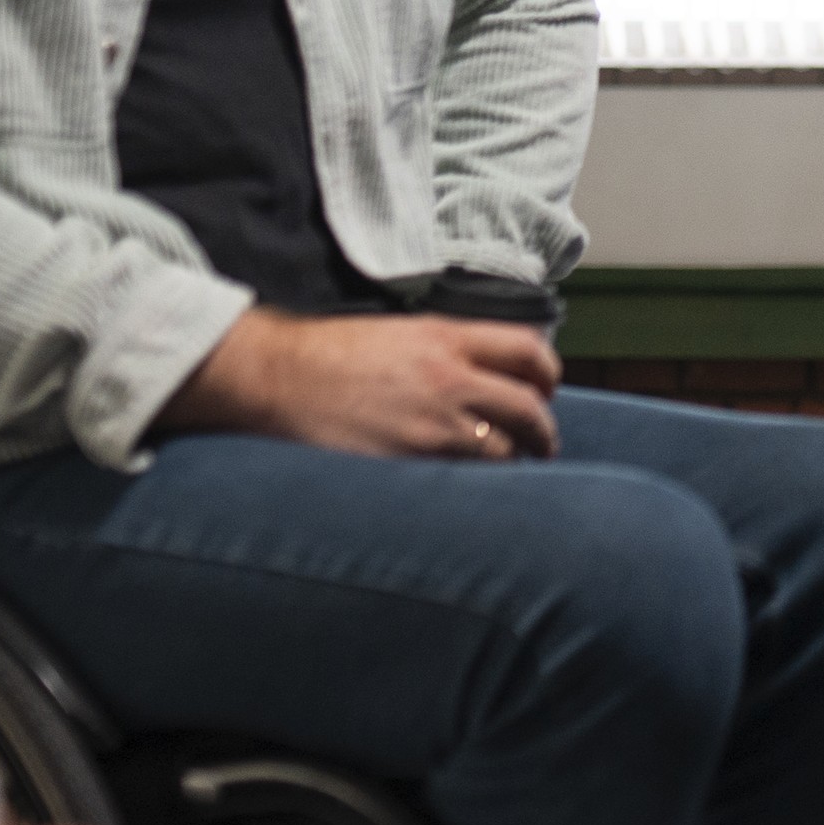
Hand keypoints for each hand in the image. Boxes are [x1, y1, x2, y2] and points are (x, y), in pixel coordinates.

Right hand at [154, 308, 558, 459]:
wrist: (276, 377)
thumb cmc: (329, 355)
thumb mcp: (399, 334)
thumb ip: (448, 351)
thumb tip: (484, 374)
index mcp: (447, 338)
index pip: (528, 349)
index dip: (547, 373)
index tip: (546, 389)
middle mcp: (450, 378)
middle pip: (530, 406)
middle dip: (543, 429)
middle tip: (543, 443)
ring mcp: (432, 423)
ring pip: (505, 449)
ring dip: (513, 461)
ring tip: (508, 471)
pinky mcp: (411, 461)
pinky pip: (467, 480)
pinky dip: (479, 486)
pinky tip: (471, 490)